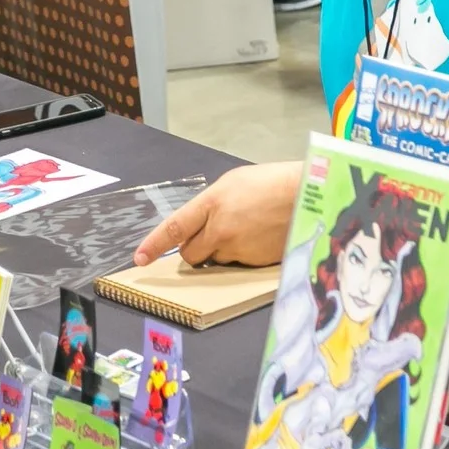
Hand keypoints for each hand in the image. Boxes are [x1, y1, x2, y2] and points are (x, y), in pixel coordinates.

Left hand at [130, 161, 304, 267]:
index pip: (174, 228)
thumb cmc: (272, 183)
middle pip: (190, 253)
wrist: (309, 196)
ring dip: (220, 251)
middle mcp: (221, 229)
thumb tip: (198, 223)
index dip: (153, 245)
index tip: (139, 259)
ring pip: (215, 260)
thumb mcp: (234, 183)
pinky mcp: (254, 263)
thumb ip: (211, 204)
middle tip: (210, 236)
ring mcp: (238, 248)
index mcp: (212, 202)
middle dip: (194, 249)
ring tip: (245, 230)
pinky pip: (237, 265)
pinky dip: (241, 256)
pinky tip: (258, 238)